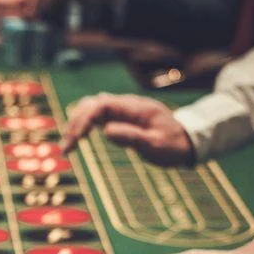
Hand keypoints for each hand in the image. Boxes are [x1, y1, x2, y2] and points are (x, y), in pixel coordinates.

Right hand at [62, 93, 194, 165]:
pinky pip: (96, 116)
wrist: (185, 141)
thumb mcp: (156, 145)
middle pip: (91, 104)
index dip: (84, 120)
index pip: (101, 105)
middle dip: (75, 123)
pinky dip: (83, 126)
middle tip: (67, 149)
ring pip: (90, 108)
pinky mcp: (119, 118)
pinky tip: (77, 140)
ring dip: (76, 124)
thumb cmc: (173, 145)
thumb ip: (133, 137)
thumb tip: (106, 130)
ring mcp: (122, 110)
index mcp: (135, 107)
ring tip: (68, 146)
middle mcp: (126, 104)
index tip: (76, 140)